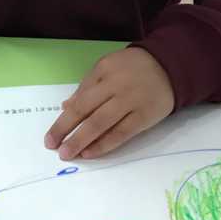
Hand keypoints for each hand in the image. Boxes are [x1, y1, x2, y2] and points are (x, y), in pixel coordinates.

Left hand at [43, 48, 173, 161]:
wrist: (169, 66)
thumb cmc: (132, 68)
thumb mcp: (108, 68)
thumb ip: (87, 86)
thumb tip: (65, 107)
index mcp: (103, 70)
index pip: (80, 97)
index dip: (64, 117)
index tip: (51, 134)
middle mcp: (115, 85)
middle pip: (86, 110)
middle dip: (66, 129)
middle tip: (52, 146)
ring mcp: (130, 101)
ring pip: (100, 123)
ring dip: (81, 140)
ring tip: (68, 153)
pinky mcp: (144, 116)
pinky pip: (121, 133)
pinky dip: (104, 144)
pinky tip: (90, 152)